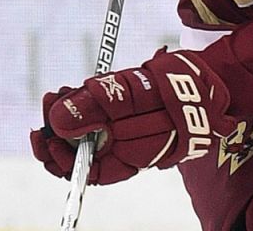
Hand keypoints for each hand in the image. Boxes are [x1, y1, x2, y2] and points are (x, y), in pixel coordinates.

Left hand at [30, 48, 232, 184]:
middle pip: (81, 152)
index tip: (42, 132)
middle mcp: (127, 153)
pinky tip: (76, 90)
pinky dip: (84, 106)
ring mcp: (128, 137)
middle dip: (58, 128)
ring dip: (69, 114)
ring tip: (61, 91)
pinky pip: (99, 121)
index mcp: (130, 158)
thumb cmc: (176, 90)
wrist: (210, 79)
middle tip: (50, 98)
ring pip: (87, 134)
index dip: (58, 157)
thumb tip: (56, 123)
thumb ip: (97, 107)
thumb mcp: (134, 95)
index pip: (85, 172)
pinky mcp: (129, 121)